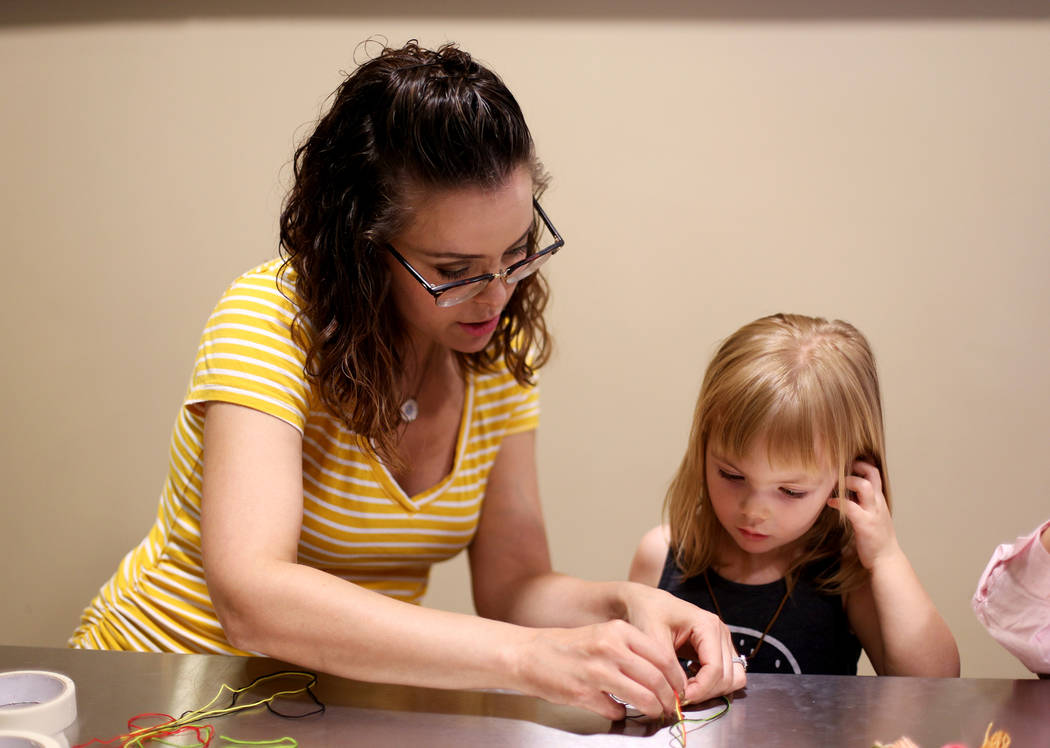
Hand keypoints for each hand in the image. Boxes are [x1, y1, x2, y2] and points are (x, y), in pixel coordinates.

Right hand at [513, 619, 685, 720]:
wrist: (528, 654)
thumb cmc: (567, 646)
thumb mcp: (602, 635)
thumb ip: (630, 649)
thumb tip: (661, 672)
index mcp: (618, 631)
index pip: (662, 656)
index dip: (676, 678)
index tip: (680, 688)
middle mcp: (610, 648)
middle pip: (656, 679)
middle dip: (670, 698)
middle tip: (672, 706)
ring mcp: (596, 672)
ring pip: (642, 697)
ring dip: (653, 709)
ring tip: (654, 712)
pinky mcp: (583, 693)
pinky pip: (615, 709)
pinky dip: (620, 713)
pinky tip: (616, 708)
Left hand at [620, 583, 745, 706]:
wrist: (647, 603)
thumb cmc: (649, 613)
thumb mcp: (652, 637)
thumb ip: (668, 665)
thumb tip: (680, 693)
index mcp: (707, 625)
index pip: (716, 668)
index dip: (701, 689)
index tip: (681, 698)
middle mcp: (720, 632)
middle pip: (727, 676)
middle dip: (705, 692)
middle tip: (681, 698)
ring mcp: (722, 641)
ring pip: (733, 678)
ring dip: (713, 690)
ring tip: (687, 690)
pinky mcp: (718, 649)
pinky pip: (727, 675)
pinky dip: (713, 684)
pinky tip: (692, 680)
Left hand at [827, 460, 901, 569]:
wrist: (886, 560)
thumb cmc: (876, 538)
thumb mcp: (871, 514)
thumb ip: (860, 502)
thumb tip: (843, 491)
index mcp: (878, 499)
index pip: (874, 473)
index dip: (861, 464)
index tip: (846, 462)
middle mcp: (877, 503)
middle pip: (872, 473)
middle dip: (857, 465)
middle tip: (840, 467)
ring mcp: (872, 513)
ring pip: (865, 486)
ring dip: (849, 481)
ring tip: (836, 485)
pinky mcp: (865, 524)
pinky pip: (851, 507)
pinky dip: (839, 502)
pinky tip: (830, 503)